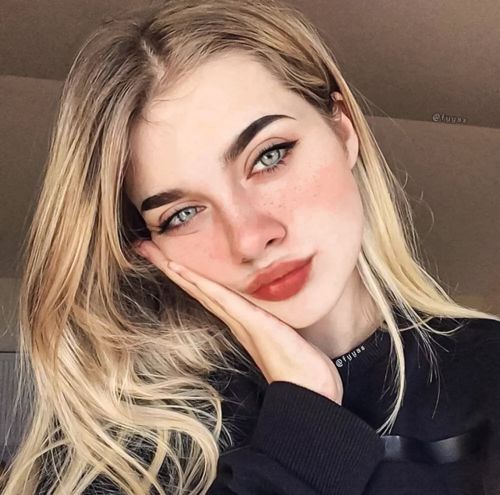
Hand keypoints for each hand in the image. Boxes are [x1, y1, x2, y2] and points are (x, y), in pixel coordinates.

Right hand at [134, 240, 343, 404]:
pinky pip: (222, 298)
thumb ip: (272, 320)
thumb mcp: (283, 332)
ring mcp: (241, 321)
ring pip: (202, 288)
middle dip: (169, 265)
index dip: (184, 272)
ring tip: (152, 251)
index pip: (206, 290)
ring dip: (176, 269)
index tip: (163, 254)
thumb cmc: (300, 364)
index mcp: (240, 319)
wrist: (310, 390)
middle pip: (195, 286)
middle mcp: (234, 319)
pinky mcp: (253, 322)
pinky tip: (182, 270)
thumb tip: (268, 311)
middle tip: (143, 246)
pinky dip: (201, 283)